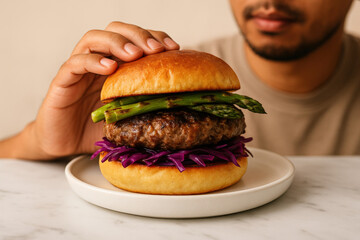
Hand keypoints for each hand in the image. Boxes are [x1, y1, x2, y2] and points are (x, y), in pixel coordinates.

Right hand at [1, 22, 179, 159]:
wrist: (64, 143)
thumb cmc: (97, 128)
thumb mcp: (128, 116)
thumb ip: (146, 105)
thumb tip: (180, 105)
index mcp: (116, 65)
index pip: (135, 39)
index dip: (155, 37)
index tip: (174, 48)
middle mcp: (98, 61)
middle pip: (116, 31)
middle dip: (138, 35)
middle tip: (155, 49)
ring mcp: (79, 69)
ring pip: (94, 39)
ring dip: (117, 42)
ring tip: (134, 54)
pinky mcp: (63, 81)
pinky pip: (75, 63)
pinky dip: (92, 61)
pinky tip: (109, 68)